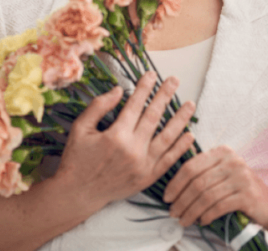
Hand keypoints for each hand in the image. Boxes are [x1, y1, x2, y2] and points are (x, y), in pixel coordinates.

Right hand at [53, 71, 196, 212]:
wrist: (79, 193)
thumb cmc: (76, 159)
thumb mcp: (80, 128)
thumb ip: (98, 107)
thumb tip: (118, 90)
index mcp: (116, 135)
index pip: (135, 105)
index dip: (144, 88)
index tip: (151, 74)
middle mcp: (133, 149)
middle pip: (154, 116)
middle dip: (165, 95)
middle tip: (175, 80)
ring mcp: (143, 165)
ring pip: (167, 137)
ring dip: (180, 119)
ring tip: (190, 104)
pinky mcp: (148, 177)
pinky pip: (169, 160)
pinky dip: (180, 148)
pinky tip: (189, 135)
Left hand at [164, 145, 267, 228]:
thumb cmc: (239, 190)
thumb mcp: (222, 174)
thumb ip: (203, 172)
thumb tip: (172, 187)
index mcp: (222, 152)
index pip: (191, 166)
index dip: (176, 183)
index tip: (167, 197)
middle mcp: (233, 161)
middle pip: (197, 182)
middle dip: (181, 200)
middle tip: (173, 213)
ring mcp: (242, 177)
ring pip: (206, 196)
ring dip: (191, 211)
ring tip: (184, 220)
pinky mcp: (248, 195)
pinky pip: (219, 206)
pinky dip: (207, 215)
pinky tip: (202, 221)